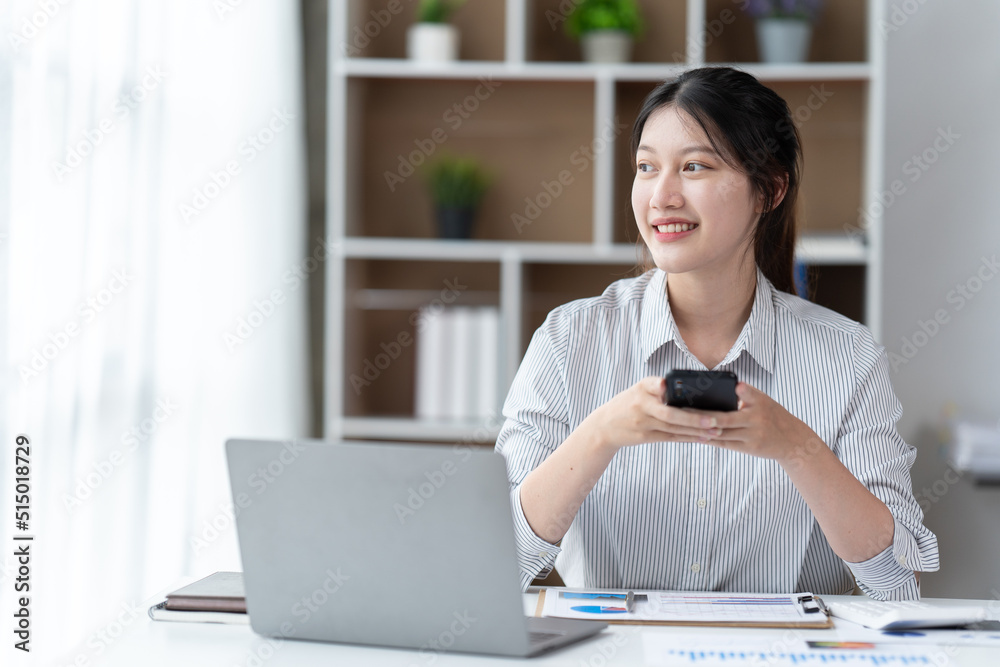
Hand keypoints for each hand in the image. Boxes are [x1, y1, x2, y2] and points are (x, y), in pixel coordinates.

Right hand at [584, 376, 721, 450]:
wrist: (605, 426)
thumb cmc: (628, 404)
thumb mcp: (638, 390)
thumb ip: (657, 388)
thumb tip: (687, 389)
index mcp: (641, 388)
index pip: (652, 385)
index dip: (659, 386)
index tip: (666, 386)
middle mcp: (641, 405)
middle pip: (669, 413)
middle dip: (693, 418)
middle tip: (714, 419)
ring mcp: (642, 423)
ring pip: (673, 428)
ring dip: (696, 430)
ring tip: (716, 430)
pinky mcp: (645, 436)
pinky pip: (670, 437)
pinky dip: (688, 437)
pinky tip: (703, 438)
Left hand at [686, 382, 822, 462]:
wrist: (792, 440)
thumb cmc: (773, 415)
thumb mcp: (763, 400)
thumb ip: (746, 393)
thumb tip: (729, 385)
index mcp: (758, 402)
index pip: (739, 395)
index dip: (727, 388)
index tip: (703, 388)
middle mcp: (756, 419)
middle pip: (723, 417)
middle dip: (701, 414)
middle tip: (682, 409)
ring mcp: (752, 435)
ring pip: (722, 433)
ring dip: (702, 429)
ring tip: (683, 424)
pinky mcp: (749, 448)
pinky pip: (725, 444)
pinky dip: (710, 440)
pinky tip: (695, 436)